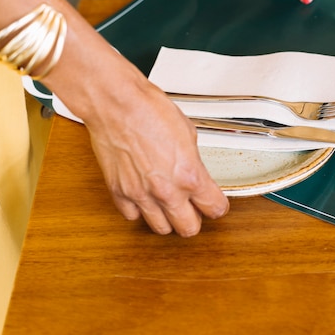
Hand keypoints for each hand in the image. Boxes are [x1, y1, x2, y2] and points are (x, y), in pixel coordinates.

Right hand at [78, 63, 229, 236]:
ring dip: (167, 218)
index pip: (215, 209)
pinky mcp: (119, 192)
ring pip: (161, 228)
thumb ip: (193, 162)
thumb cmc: (150, 110)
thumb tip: (195, 171)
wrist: (117, 104)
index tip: (214, 203)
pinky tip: (144, 197)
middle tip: (193, 208)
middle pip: (189, 229)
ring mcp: (141, 194)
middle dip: (194, 219)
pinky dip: (139, 210)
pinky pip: (132, 216)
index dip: (217, 206)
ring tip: (168, 204)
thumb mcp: (188, 134)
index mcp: (190, 176)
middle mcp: (167, 191)